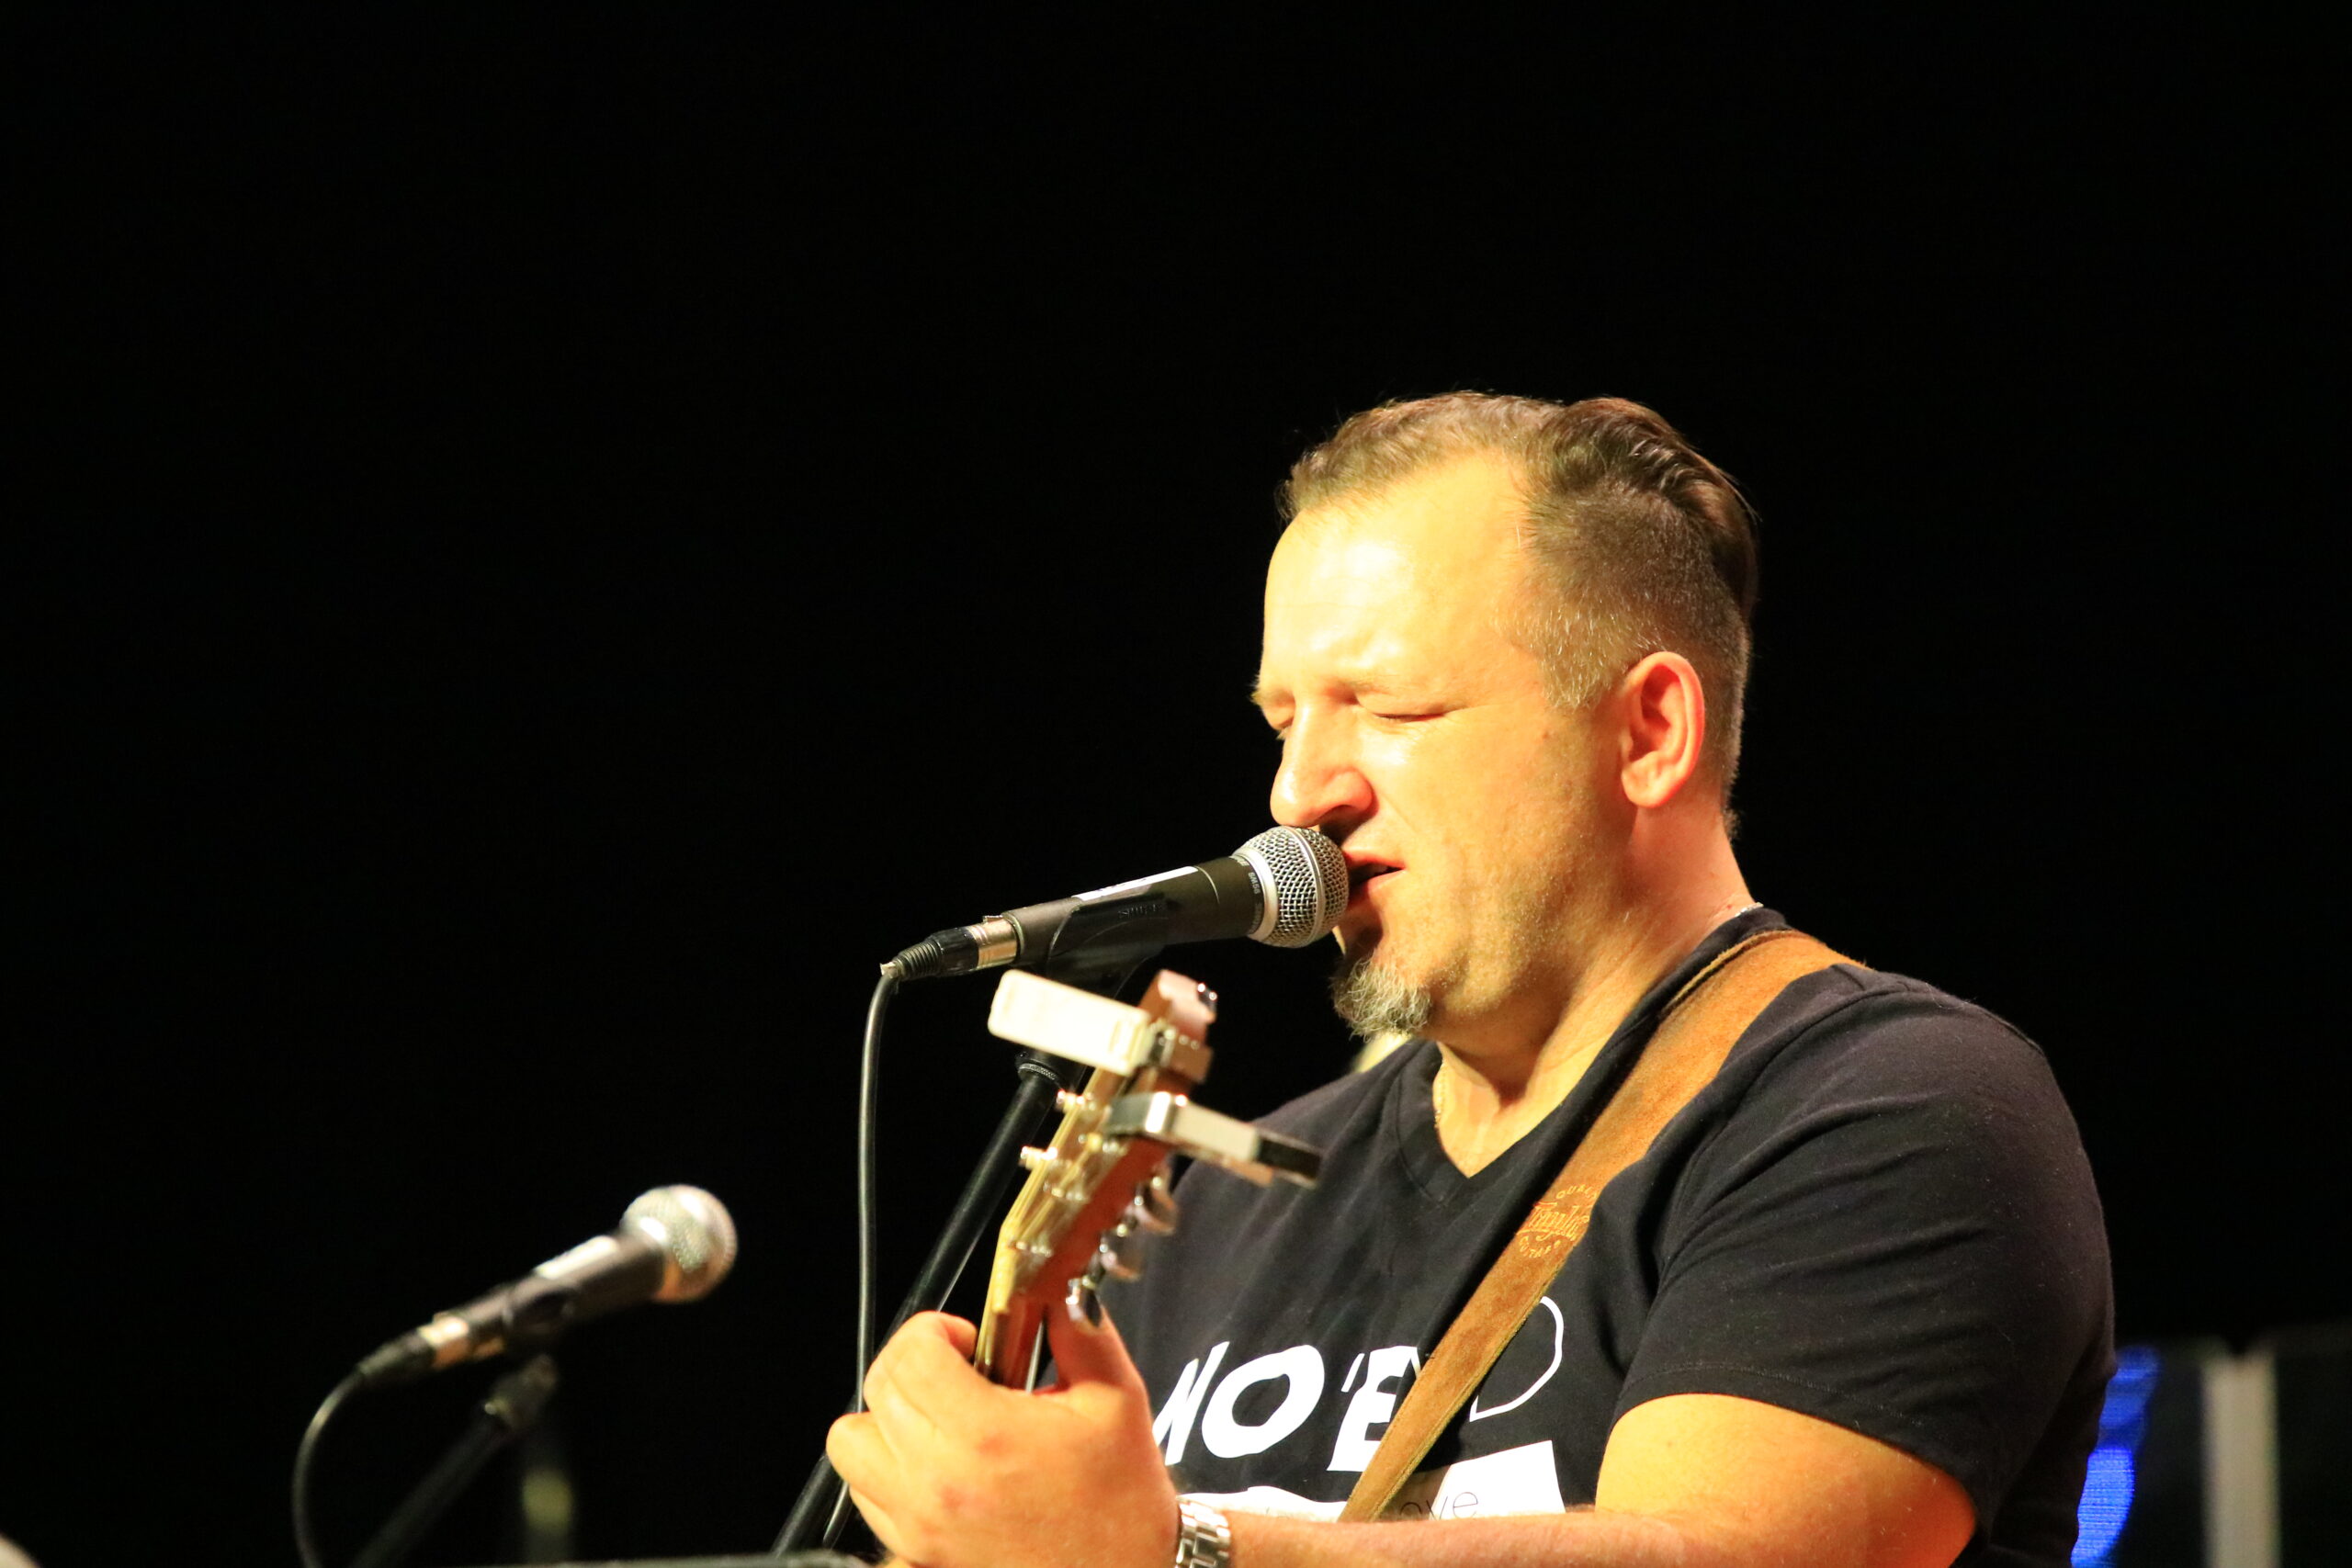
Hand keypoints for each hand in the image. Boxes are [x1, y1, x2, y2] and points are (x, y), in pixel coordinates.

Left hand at [827, 1304, 1179, 1567]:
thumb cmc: (1120, 1509)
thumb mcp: (1117, 1401)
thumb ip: (1080, 1331)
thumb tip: (1056, 1289)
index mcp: (986, 1434)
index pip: (911, 1353)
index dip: (935, 1329)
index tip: (969, 1339)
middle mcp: (938, 1481)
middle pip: (877, 1387)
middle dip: (915, 1361)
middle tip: (960, 1369)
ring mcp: (918, 1522)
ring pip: (852, 1442)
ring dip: (887, 1416)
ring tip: (938, 1416)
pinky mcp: (914, 1550)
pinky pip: (865, 1492)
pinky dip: (887, 1467)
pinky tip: (937, 1462)